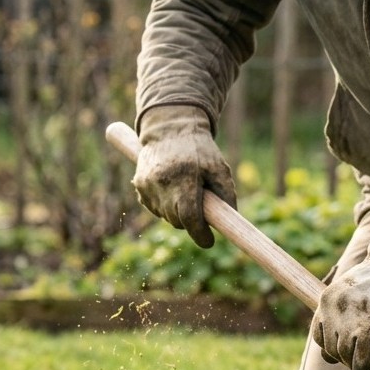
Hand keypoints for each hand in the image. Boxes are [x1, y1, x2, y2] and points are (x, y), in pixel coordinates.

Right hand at [132, 105, 236, 248]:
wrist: (170, 127)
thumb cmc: (199, 149)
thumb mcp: (219, 168)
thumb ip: (227, 195)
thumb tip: (230, 223)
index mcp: (185, 176)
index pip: (189, 216)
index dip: (200, 234)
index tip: (209, 242)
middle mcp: (163, 181)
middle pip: (177, 220)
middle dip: (191, 222)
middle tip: (201, 210)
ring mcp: (147, 184)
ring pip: (165, 216)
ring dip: (177, 214)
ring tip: (185, 192)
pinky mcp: (139, 184)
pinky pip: (154, 208)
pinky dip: (164, 206)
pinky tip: (171, 189)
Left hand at [313, 232, 369, 369]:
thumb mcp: (349, 291)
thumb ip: (341, 312)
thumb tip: (340, 344)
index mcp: (326, 299)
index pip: (319, 335)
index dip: (330, 350)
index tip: (340, 355)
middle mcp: (335, 308)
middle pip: (331, 348)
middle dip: (343, 359)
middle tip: (357, 363)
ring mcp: (353, 317)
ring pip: (345, 354)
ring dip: (354, 366)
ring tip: (366, 366)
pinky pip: (363, 357)